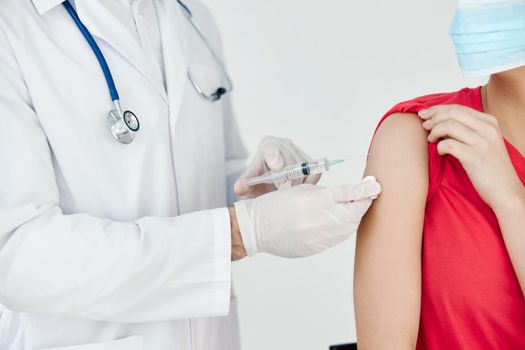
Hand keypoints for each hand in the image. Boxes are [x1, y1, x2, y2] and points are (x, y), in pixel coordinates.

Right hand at [233, 177, 381, 257]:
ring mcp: (318, 237)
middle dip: (363, 202)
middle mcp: (318, 219)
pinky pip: (338, 238)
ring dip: (355, 216)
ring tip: (353, 207)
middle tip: (367, 194)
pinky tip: (339, 221)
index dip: (366, 188)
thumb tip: (352, 195)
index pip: (349, 193)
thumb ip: (328, 193)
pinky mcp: (316, 248)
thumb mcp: (301, 190)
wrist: (256, 228)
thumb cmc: (277, 204)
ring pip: (349, 227)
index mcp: (314, 199)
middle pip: (355, 211)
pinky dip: (343, 228)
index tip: (374, 184)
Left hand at [234, 136, 320, 197]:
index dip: (275, 158)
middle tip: (279, 193)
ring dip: (296, 185)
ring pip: (303, 171)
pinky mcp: (310, 161)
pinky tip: (297, 189)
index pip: (272, 149)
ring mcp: (299, 151)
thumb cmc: (258, 179)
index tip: (276, 167)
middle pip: (289, 164)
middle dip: (285, 182)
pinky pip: (314, 174)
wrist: (269, 181)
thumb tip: (240, 187)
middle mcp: (285, 144)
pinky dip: (308, 184)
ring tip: (286, 191)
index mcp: (268, 145)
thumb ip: (243, 184)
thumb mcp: (249, 182)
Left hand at [419, 104, 523, 209]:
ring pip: (449, 126)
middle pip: (452, 113)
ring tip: (431, 140)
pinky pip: (448, 145)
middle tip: (424, 126)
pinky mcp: (475, 158)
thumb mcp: (485, 142)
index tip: (424, 115)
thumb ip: (468, 129)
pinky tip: (441, 153)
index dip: (437, 109)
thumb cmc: (490, 168)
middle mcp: (487, 129)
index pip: (458, 108)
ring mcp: (482, 143)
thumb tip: (440, 121)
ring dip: (434, 131)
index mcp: (490, 122)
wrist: (506, 191)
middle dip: (432, 118)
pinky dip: (439, 147)